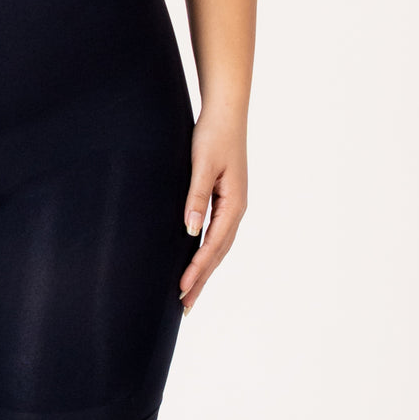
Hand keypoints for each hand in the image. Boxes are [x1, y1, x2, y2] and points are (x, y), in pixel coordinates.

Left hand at [178, 107, 247, 315]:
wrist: (226, 112)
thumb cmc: (213, 134)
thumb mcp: (202, 164)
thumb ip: (196, 196)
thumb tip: (191, 230)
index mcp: (234, 204)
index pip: (213, 245)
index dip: (197, 268)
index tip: (182, 288)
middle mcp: (236, 209)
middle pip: (218, 253)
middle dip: (201, 279)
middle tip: (184, 306)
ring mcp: (232, 205)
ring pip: (218, 246)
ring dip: (205, 270)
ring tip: (189, 292)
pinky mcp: (225, 198)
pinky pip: (216, 233)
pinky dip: (207, 251)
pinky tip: (197, 259)